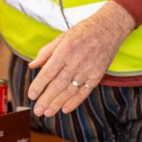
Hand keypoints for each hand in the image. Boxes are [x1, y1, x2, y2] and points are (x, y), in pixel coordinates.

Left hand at [26, 1, 133, 115]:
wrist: (109, 28)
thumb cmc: (83, 31)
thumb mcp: (62, 37)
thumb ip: (46, 52)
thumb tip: (32, 66)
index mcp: (65, 50)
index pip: (48, 72)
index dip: (39, 85)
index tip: (31, 95)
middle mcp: (76, 61)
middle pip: (58, 85)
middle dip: (46, 99)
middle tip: (37, 111)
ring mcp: (88, 69)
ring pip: (70, 90)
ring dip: (58, 103)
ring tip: (48, 113)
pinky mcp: (97, 75)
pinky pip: (84, 91)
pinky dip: (75, 101)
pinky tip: (65, 109)